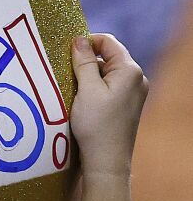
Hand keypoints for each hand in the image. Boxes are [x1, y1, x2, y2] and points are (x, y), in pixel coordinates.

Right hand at [69, 34, 147, 180]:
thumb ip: (84, 62)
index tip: (66, 53)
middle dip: (85, 62)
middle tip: (65, 74)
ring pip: (105, 73)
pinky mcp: (126, 105)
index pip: (108, 42)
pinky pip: (108, 87)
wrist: (107, 160)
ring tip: (72, 91)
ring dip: (87, 77)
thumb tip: (79, 39)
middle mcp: (136, 79)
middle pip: (107, 57)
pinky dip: (92, 89)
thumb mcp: (86, 90)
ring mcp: (133, 93)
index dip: (86, 42)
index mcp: (130, 71)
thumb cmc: (97, 125)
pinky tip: (80, 102)